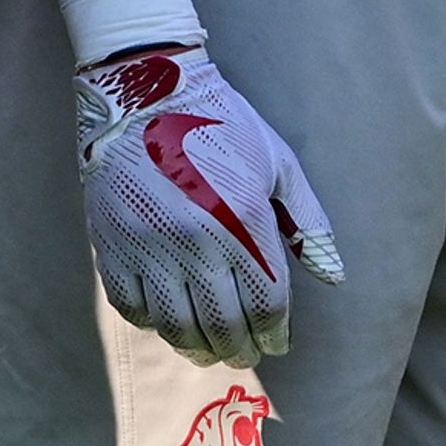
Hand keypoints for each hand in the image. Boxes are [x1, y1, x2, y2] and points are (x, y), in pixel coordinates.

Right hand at [72, 45, 343, 366]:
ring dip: (199, 349)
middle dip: (241, 349)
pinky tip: (170, 322)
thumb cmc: (220, 124)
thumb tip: (334, 278)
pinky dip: (154, 325)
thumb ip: (308, 223)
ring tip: (211, 351)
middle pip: (224, 324)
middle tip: (246, 354)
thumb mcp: (278, 162)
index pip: (266, 303)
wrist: (144, 90)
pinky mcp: (111, 246)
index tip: (278, 342)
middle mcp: (196, 241)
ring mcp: (148, 247)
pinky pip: (132, 308)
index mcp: (242, 219)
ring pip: (177, 326)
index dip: (276, 333)